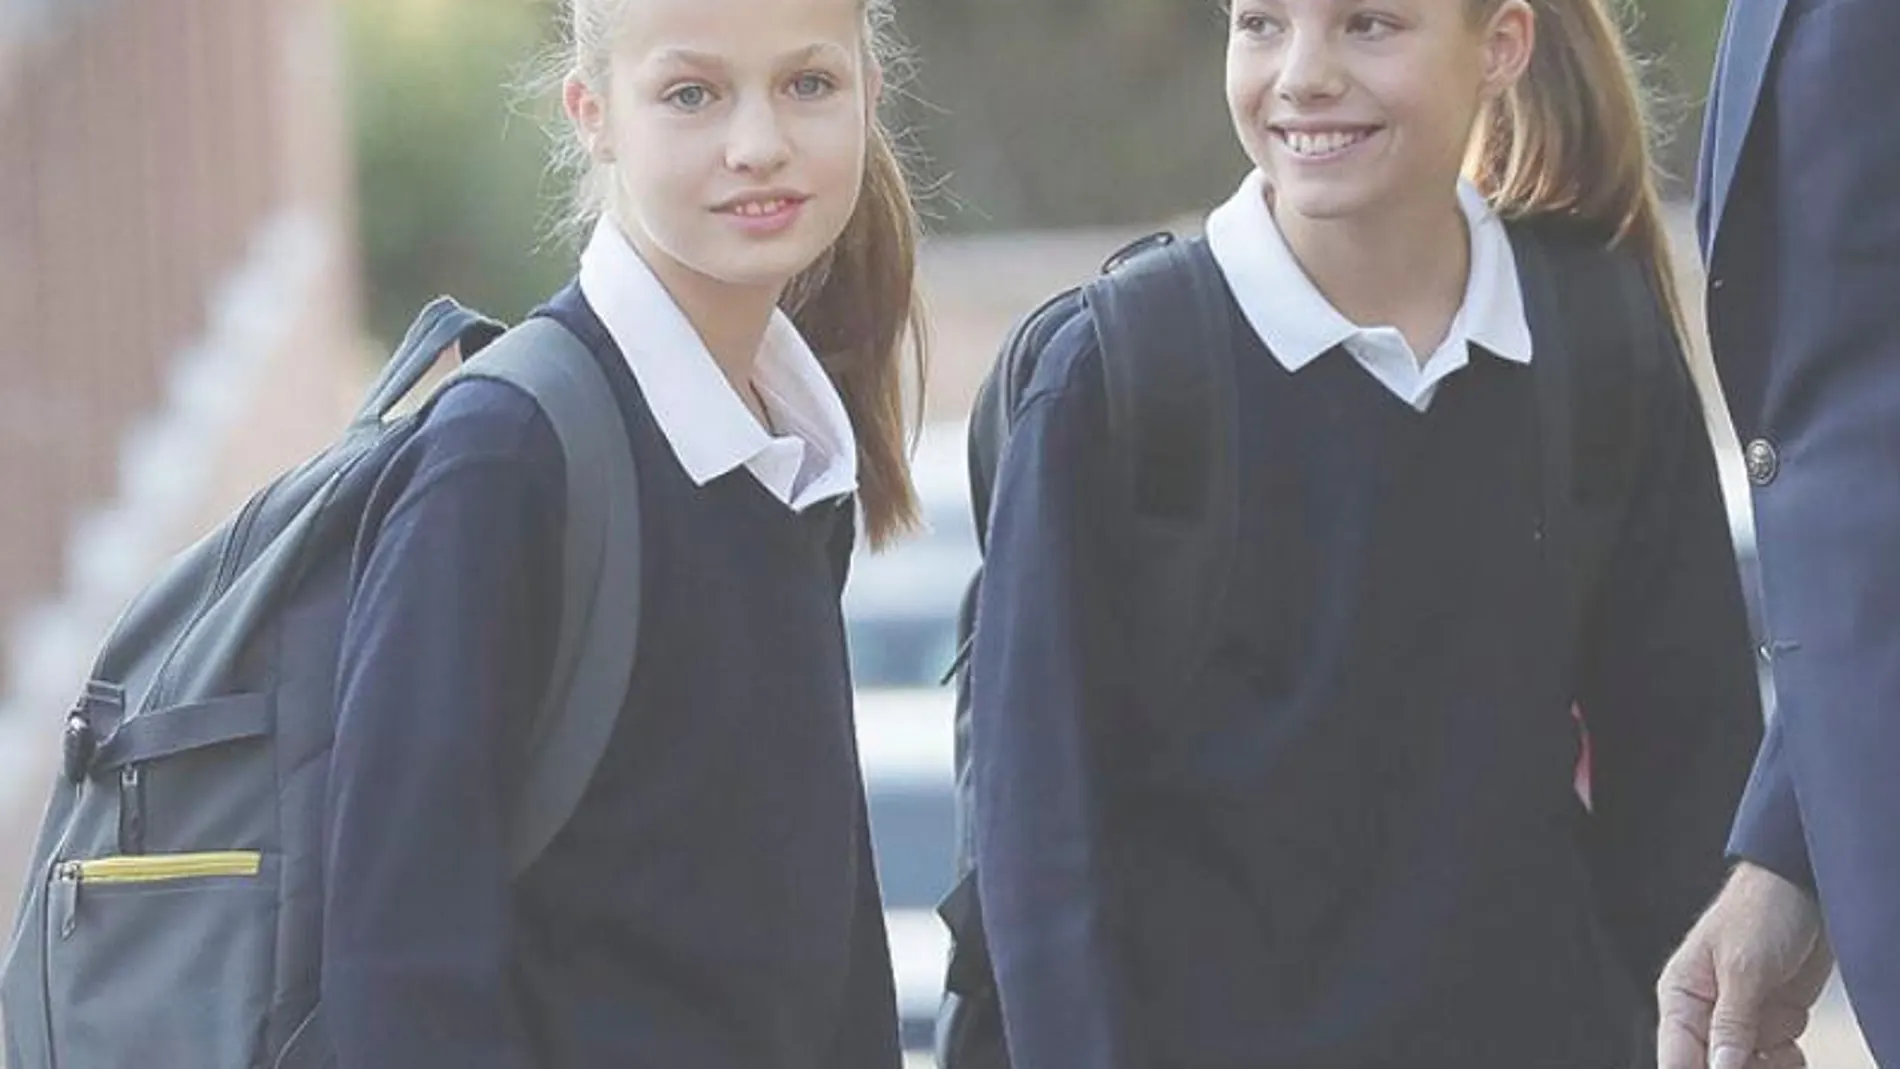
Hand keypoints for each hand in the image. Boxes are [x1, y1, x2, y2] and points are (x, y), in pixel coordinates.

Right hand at [1657, 862, 1831, 1068]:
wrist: (1810, 888)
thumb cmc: (1762, 908)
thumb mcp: (1744, 967)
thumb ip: (1730, 1023)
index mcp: (1681, 995)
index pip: (1677, 1058)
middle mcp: (1706, 1011)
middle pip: (1712, 1067)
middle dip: (1739, 1068)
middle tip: (1763, 1058)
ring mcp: (1741, 1017)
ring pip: (1747, 1067)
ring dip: (1768, 1066)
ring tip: (1784, 1050)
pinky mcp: (1771, 1019)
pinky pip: (1775, 1060)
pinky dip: (1787, 1061)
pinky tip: (1792, 1049)